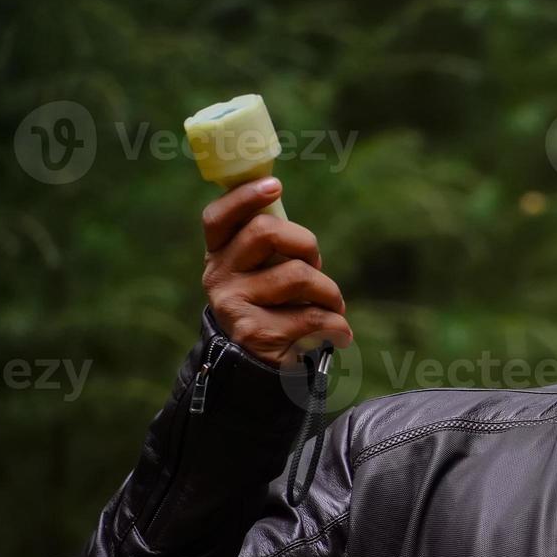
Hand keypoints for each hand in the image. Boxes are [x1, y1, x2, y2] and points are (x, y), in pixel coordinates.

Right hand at [200, 177, 352, 368]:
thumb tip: (278, 195)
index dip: (244, 197)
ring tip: (332, 307)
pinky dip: (337, 325)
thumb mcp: (264, 275)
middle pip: (265, 231)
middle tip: (318, 266)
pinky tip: (338, 334)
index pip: (218, 218)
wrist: (259, 371)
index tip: (275, 185)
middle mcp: (219, 278)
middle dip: (306, 243)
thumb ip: (270, 245)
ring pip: (298, 274)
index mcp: (219, 257)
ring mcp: (234, 307)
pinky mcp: (257, 334)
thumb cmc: (274, 310)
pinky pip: (314, 316)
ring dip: (330, 292)